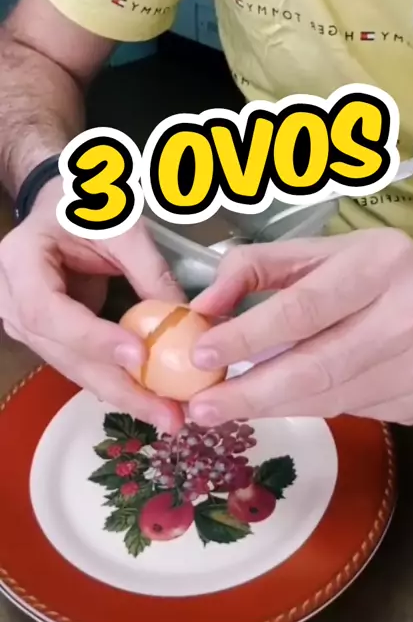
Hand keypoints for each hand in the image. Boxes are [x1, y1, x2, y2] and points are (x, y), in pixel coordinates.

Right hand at [0, 177, 184, 433]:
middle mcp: (14, 302)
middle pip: (63, 353)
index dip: (92, 338)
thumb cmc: (87, 208)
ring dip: (123, 394)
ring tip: (167, 415)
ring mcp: (29, 326)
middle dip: (118, 386)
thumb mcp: (120, 226)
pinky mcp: (52, 339)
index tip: (138, 356)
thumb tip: (186, 319)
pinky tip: (152, 402)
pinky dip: (119, 384)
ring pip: (75, 368)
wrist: (61, 207)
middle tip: (165, 412)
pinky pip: (84, 365)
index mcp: (21, 263)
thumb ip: (149, 269)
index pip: (49, 311)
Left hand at [187, 230, 412, 426]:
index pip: (304, 308)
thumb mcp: (320, 251)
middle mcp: (412, 315)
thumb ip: (257, 268)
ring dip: (273, 405)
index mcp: (381, 264)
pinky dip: (310, 407)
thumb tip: (202, 308)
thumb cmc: (378, 269)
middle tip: (201, 409)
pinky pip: (351, 413)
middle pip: (316, 366)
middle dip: (250, 392)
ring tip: (228, 407)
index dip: (248, 336)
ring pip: (330, 398)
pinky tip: (288, 398)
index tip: (200, 356)